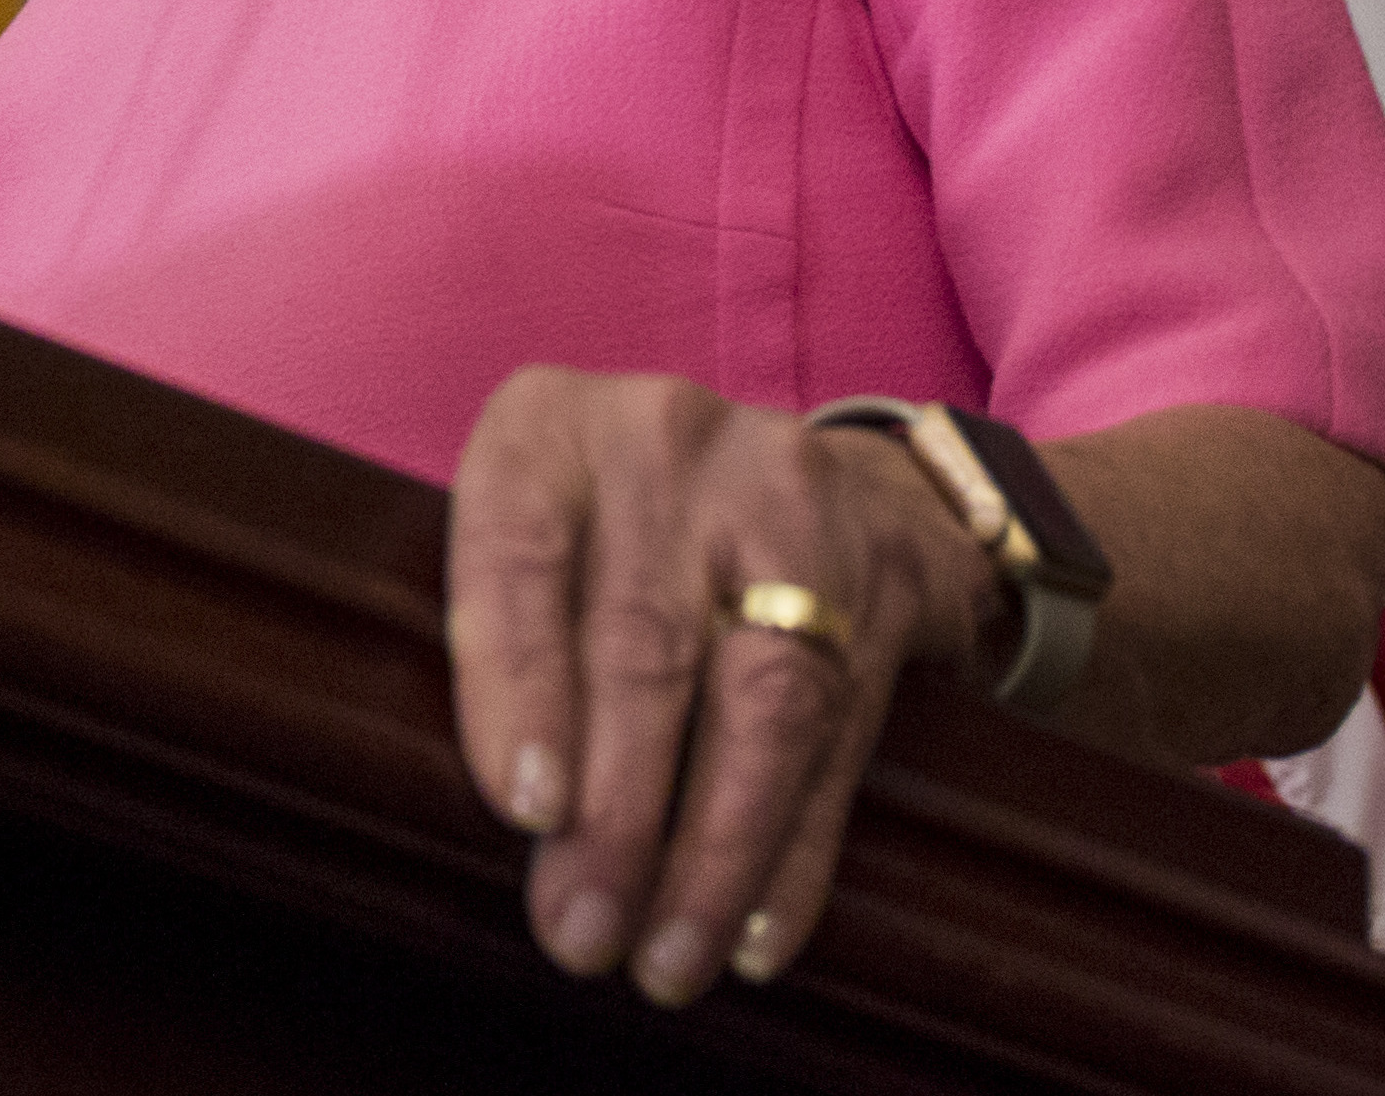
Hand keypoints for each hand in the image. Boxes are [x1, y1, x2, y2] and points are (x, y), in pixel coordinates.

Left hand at [442, 370, 993, 1005]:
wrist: (816, 477)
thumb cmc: (619, 535)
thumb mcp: (535, 539)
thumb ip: (502, 640)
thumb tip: (506, 828)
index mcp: (548, 427)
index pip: (518, 556)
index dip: (519, 689)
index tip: (524, 811)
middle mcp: (667, 443)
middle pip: (643, 646)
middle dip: (614, 814)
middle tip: (581, 931)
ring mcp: (787, 500)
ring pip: (760, 700)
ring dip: (713, 853)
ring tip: (667, 958)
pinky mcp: (882, 579)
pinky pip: (840, 738)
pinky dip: (795, 851)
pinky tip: (757, 935)